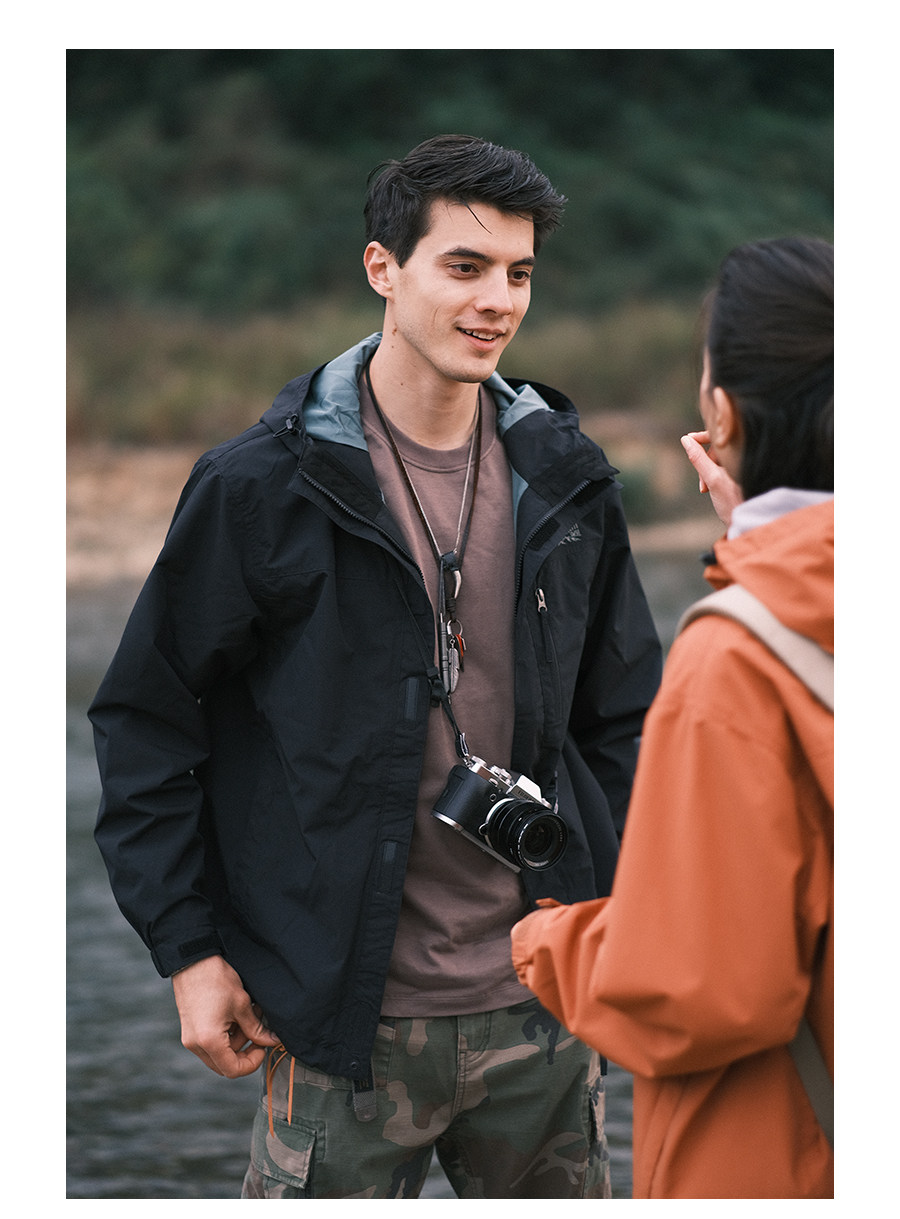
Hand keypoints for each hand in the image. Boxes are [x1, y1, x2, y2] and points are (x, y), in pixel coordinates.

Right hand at [172, 955, 281, 1077]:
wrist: (193, 961)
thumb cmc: (217, 980)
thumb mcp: (242, 1005)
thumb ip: (257, 1028)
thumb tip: (272, 1041)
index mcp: (209, 1041)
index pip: (233, 1070)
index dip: (252, 1063)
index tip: (263, 1047)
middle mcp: (196, 1045)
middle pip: (224, 1065)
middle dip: (245, 1051)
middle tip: (258, 1032)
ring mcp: (190, 1038)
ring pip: (219, 1053)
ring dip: (237, 1039)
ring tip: (250, 1014)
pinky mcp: (190, 1030)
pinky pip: (211, 1042)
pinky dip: (226, 1033)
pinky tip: (236, 1014)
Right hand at [680, 431, 742, 527]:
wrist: (748, 522)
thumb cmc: (733, 503)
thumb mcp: (712, 478)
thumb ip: (698, 458)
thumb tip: (685, 440)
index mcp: (743, 453)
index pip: (721, 435)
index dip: (703, 436)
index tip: (688, 439)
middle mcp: (745, 456)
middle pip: (717, 449)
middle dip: (704, 462)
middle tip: (702, 484)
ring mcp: (743, 466)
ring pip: (719, 459)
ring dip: (707, 472)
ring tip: (707, 489)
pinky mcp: (741, 475)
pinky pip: (722, 467)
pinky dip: (713, 476)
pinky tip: (712, 489)